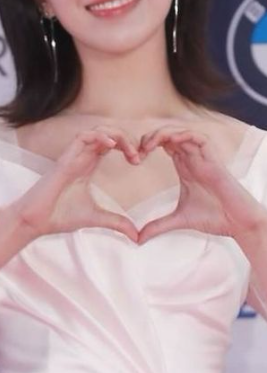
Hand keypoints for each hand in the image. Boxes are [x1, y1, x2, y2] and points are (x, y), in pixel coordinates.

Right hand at [10, 127, 140, 241]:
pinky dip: (99, 136)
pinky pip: (82, 137)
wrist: (36, 222)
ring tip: (129, 150)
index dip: (128, 146)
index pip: (111, 144)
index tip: (139, 160)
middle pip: (107, 133)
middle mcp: (82, 156)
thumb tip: (137, 237)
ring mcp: (73, 156)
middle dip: (127, 139)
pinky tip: (112, 145)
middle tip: (138, 156)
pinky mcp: (65, 159)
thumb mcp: (96, 218)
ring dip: (116, 135)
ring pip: (97, 130)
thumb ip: (117, 223)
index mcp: (88, 165)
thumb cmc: (59, 216)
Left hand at [137, 126, 264, 243]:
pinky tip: (171, 142)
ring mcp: (203, 157)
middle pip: (170, 135)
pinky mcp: (214, 160)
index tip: (134, 158)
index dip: (147, 145)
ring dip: (164, 134)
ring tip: (149, 144)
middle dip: (151, 137)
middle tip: (137, 150)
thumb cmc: (214, 217)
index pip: (164, 144)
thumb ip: (157, 226)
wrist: (238, 223)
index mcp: (184, 166)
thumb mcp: (178, 220)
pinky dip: (185, 135)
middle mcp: (193, 158)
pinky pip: (200, 138)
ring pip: (182, 132)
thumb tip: (138, 239)